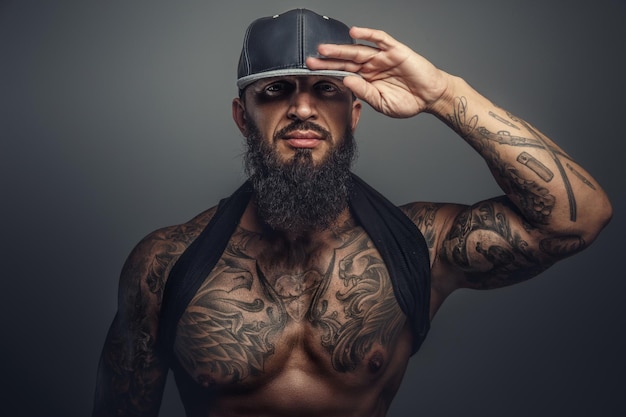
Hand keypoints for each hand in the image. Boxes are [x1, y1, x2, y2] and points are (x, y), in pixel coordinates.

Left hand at [307, 26, 450, 117]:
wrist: (431, 97)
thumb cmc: (408, 101)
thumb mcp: (382, 102)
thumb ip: (364, 92)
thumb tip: (347, 81)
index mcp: (366, 80)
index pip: (343, 73)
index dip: (329, 73)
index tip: (312, 73)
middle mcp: (371, 66)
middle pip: (346, 60)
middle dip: (328, 60)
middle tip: (310, 59)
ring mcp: (382, 57)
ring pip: (358, 50)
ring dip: (341, 48)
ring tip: (324, 49)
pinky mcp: (395, 50)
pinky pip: (380, 39)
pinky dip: (368, 34)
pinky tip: (355, 32)